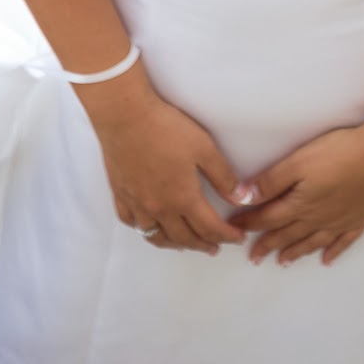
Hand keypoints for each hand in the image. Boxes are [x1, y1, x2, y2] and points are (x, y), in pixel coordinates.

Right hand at [93, 89, 257, 255]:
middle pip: (185, 238)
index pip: (211, 228)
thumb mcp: (204, 147)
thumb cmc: (165, 127)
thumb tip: (242, 199)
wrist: (125, 115)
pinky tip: (150, 227)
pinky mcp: (121, 194)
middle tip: (215, 247)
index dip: (228, 236)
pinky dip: (145, 231)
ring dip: (176, 244)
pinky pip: (132, 223)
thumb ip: (223, 177)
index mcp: (183, 198)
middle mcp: (160, 208)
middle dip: (204, 245)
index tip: (237, 237)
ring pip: (157, 237)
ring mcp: (137, 204)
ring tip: (186, 244)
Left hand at [233, 114, 363, 266]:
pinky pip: (342, 243)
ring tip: (282, 262)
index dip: (250, 223)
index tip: (235, 231)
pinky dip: (332, 253)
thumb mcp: (298, 161)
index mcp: (300, 203)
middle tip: (254, 257)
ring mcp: (340, 222)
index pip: (268, 217)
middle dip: (268, 245)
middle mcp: (317, 218)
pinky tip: (326, 261)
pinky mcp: (359, 219)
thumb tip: (244, 198)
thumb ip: (271, 181)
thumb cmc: (339, 153)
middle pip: (287, 234)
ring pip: (311, 242)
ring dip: (295, 252)